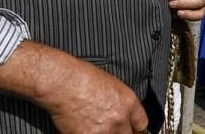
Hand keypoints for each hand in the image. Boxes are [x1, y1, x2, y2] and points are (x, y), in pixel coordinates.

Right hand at [0, 41, 147, 133]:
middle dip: (120, 133)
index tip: (129, 129)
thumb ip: (120, 103)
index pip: (141, 124)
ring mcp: (104, 130)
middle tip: (108, 128)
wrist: (63, 82)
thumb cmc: (82, 77)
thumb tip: (120, 115)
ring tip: (94, 127)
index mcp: (129, 102)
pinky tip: (81, 130)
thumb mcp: (112, 86)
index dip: (133, 128)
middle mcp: (120, 118)